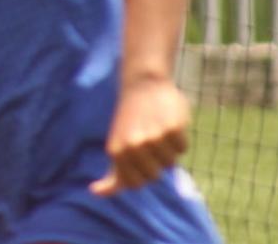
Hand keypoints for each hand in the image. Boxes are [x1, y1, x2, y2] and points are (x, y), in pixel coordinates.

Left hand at [90, 76, 190, 195]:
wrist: (143, 85)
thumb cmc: (129, 121)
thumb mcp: (116, 147)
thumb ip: (112, 174)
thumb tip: (94, 192)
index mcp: (116, 151)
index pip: (135, 184)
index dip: (140, 174)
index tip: (137, 158)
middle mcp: (134, 146)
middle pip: (155, 176)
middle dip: (154, 163)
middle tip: (147, 141)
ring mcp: (154, 138)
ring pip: (170, 163)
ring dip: (167, 150)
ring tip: (156, 130)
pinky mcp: (173, 129)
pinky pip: (182, 148)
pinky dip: (179, 139)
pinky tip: (168, 123)